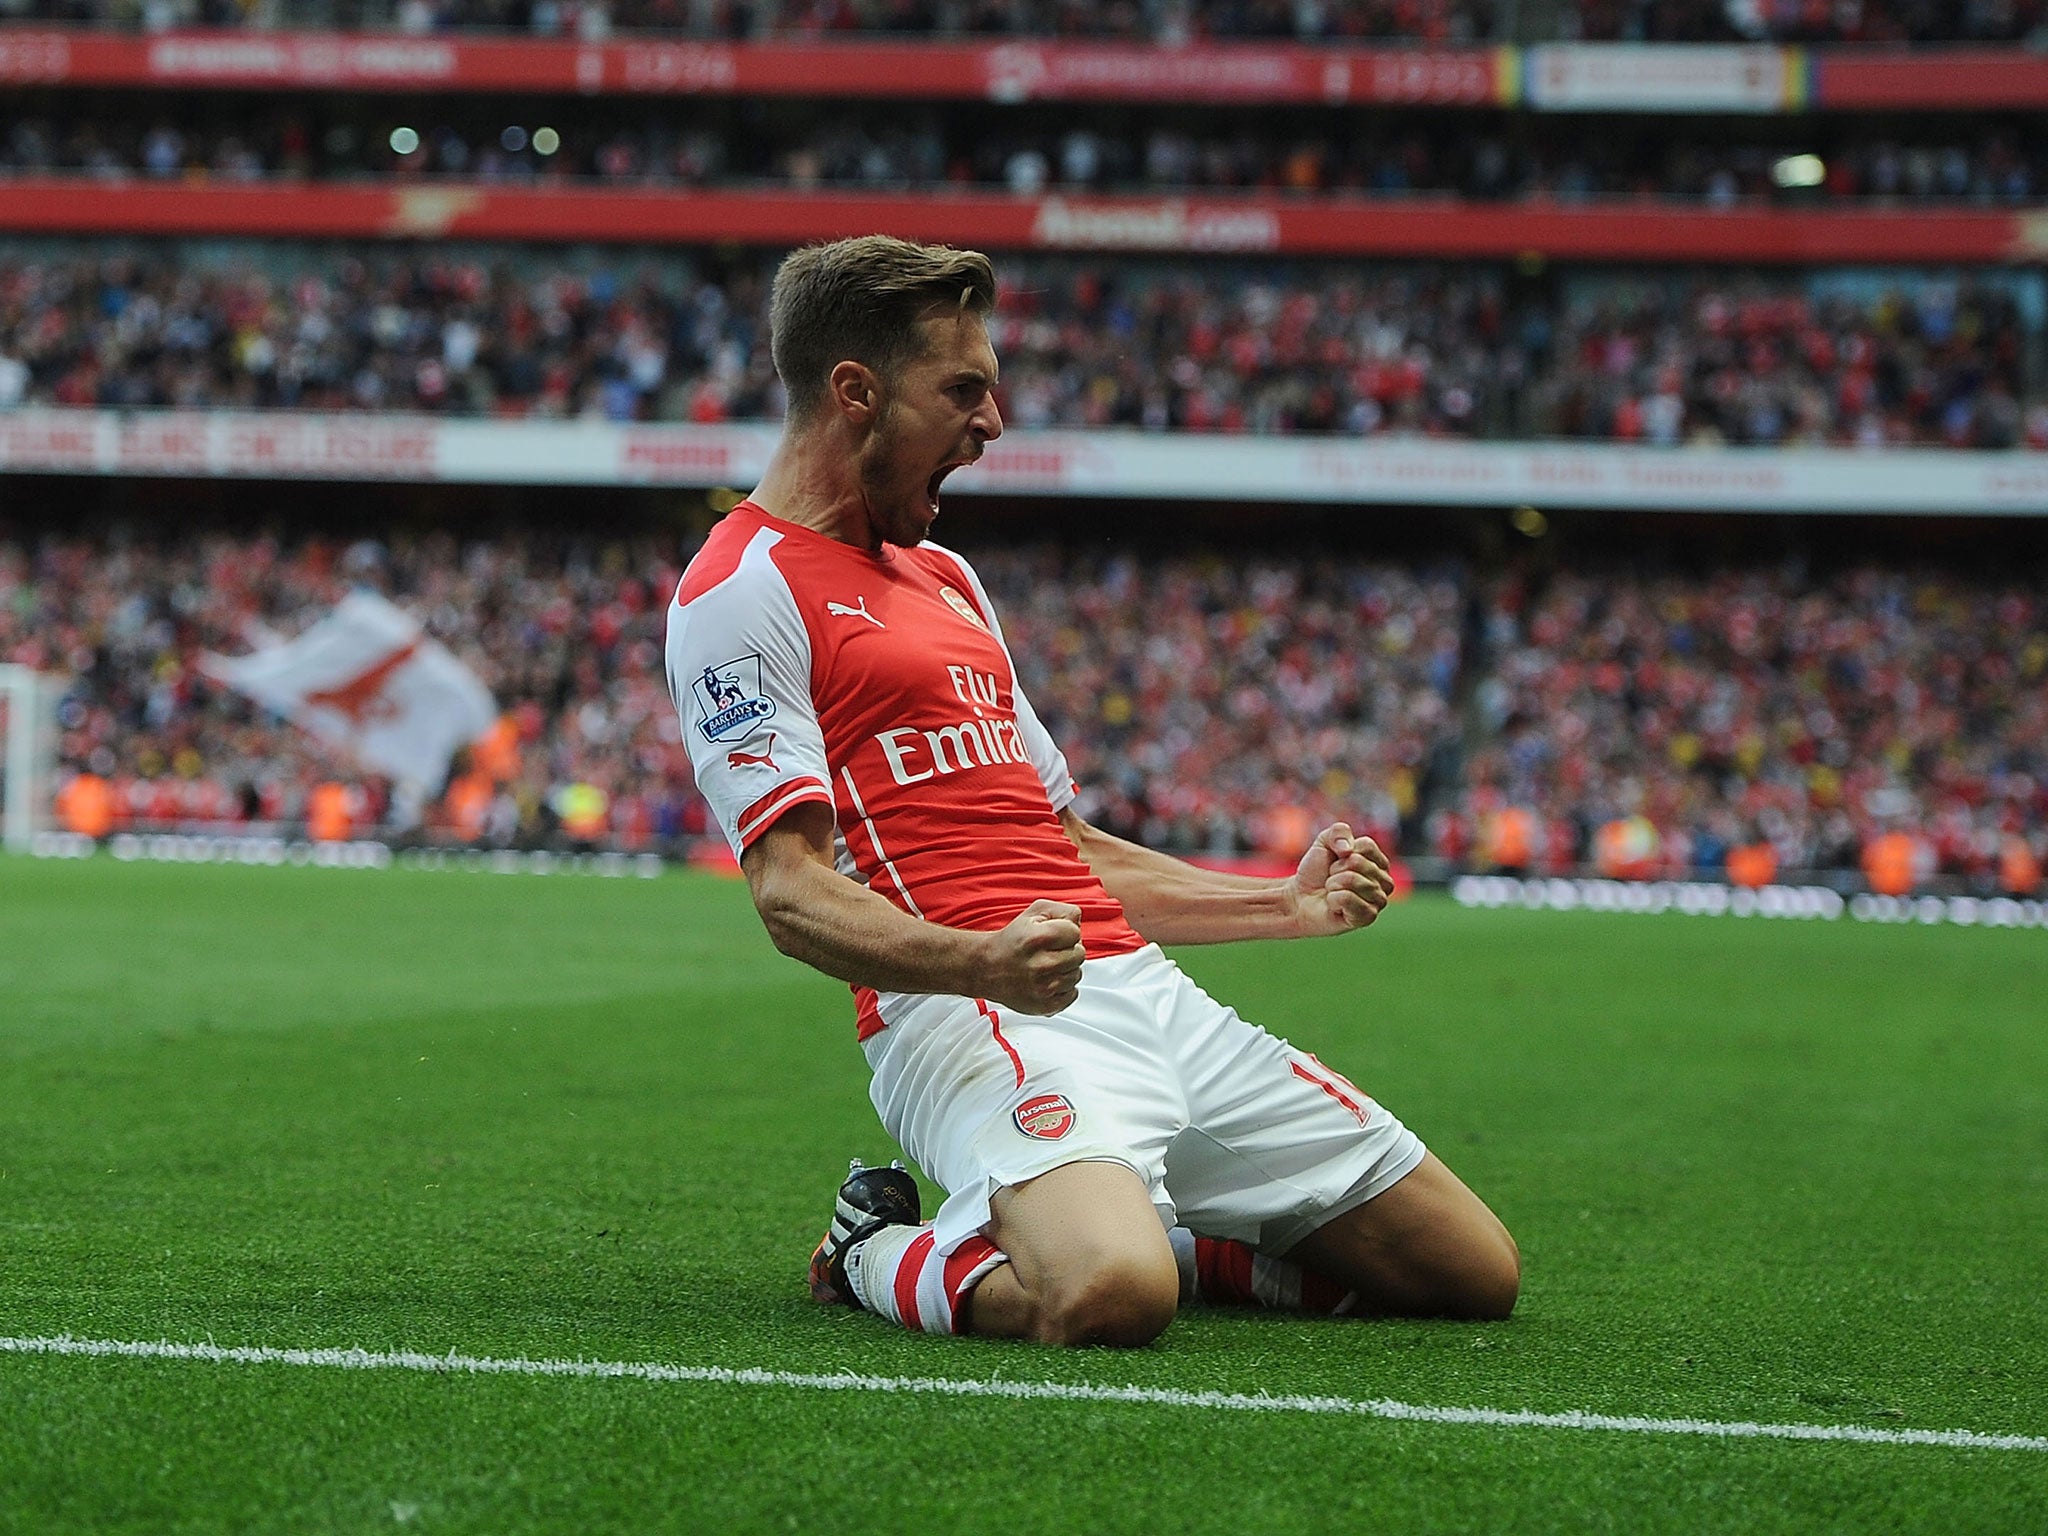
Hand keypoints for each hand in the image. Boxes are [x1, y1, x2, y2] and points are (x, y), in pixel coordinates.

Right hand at [981, 899, 1084, 1015]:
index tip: (1053, 936)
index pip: (1075, 932)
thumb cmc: (1012, 941)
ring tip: (1046, 966)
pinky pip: (1073, 993)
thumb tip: (1079, 921)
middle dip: (1067, 950)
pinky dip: (1064, 988)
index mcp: (1038, 939)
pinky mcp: (1046, 1005)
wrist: (988, 969)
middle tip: (1049, 951)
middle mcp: (1041, 965)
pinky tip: (1048, 980)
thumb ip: (1063, 911)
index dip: (1066, 932)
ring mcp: (1044, 988)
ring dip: (1065, 969)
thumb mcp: (1034, 914)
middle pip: (1080, 954)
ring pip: (1077, 974)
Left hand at [1290, 823, 1393, 935]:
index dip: (1343, 851)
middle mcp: (1384, 882)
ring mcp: (1378, 901)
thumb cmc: (1317, 871)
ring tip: (1332, 891)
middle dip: (1336, 869)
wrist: (1301, 897)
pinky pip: (1347, 898)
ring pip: (1352, 880)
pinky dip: (1333, 899)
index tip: (1337, 861)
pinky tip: (1334, 905)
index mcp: (1379, 862)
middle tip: (1332, 878)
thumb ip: (1338, 831)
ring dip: (1333, 884)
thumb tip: (1349, 850)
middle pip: (1358, 862)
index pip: (1366, 846)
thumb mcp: (1324, 842)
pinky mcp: (1367, 917)